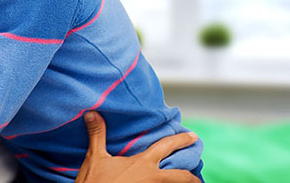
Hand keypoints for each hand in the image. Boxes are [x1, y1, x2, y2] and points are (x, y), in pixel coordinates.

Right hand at [76, 112, 199, 182]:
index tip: (192, 136)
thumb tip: (92, 113)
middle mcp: (152, 178)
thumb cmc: (95, 181)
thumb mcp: (95, 157)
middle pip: (180, 177)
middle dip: (192, 177)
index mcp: (142, 164)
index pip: (166, 147)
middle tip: (197, 176)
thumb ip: (97, 134)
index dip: (180, 140)